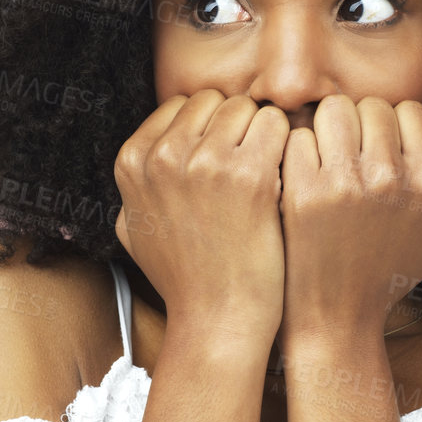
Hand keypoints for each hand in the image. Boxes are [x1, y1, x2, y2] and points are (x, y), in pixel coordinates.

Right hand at [113, 89, 289, 339]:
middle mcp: (163, 156)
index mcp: (133, 161)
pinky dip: (288, 147)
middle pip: (217, 101)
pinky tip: (285, 181)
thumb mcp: (133, 229)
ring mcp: (205, 163)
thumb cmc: (183, 279)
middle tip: (249, 169)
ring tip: (267, 178)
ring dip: (265, 137)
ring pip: (249, 109)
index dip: (210, 130)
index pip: (183, 105)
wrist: (218, 321)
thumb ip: (137, 184)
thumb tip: (146, 152)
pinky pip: (278, 126)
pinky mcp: (250, 176)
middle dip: (238, 127)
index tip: (222, 162)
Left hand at [277, 95, 421, 340]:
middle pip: (370, 106)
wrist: (338, 316)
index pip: (408, 110)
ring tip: (324, 161)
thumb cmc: (391, 271)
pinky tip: (301, 178)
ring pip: (333, 110)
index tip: (379, 154)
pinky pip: (298, 137)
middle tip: (348, 160)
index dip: (392, 128)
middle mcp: (392, 179)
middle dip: (358, 127)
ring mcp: (345, 184)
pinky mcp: (303, 193)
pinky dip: (296, 153)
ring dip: (326, 130)